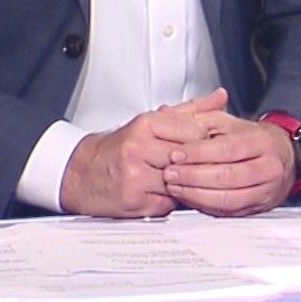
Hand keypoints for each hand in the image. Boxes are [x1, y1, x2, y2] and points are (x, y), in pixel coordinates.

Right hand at [58, 90, 226, 216]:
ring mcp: (136, 177)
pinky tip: (162, 192)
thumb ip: (189, 111)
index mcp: (145, 124)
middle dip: (196, 163)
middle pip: (189, 157)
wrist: (81, 174)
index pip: (195, 131)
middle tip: (195, 164)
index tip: (203, 144)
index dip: (204, 140)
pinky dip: (170, 200)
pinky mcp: (135, 201)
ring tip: (176, 178)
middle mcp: (138, 148)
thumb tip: (219, 98)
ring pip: (182, 182)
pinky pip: (169, 203)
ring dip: (184, 183)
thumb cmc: (117, 148)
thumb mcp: (152, 122)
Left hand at [160, 104, 296, 216]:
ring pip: (228, 198)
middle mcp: (268, 167)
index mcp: (261, 141)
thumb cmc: (251, 138)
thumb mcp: (228, 121)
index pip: (227, 148)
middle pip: (227, 175)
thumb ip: (199, 119)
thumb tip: (170, 116)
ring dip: (196, 194)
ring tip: (175, 187)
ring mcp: (264, 190)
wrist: (282, 157)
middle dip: (193, 176)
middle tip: (170, 173)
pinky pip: (228, 211)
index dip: (199, 153)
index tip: (176, 154)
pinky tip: (189, 197)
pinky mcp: (256, 207)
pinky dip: (205, 205)